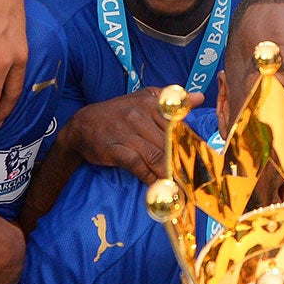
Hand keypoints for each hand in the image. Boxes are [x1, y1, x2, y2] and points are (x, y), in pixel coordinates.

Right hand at [66, 89, 201, 181]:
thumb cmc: (118, 112)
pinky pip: (138, 165)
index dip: (189, 144)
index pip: (178, 125)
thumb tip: (200, 98)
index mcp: (151, 103)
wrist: (82, 125)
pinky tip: (158, 185)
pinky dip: (150, 177)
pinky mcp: (115, 149)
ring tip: (181, 185)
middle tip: (195, 178)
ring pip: (157, 155)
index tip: (201, 160)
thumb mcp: (144, 98)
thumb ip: (171, 99)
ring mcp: (126, 132)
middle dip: (182, 162)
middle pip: (169, 143)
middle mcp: (139, 115)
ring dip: (169, 172)